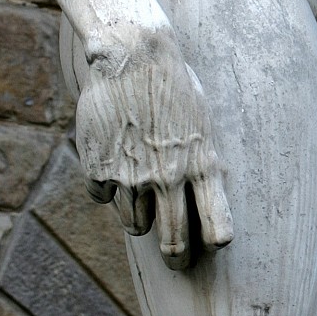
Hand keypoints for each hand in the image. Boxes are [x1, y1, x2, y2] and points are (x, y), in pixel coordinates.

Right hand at [75, 32, 232, 270]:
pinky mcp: (99, 171)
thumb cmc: (174, 86)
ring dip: (140, 215)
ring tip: (141, 186)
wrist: (132, 55)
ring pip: (136, 225)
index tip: (211, 247)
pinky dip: (107, 186)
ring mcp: (131, 178)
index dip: (214, 244)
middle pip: (174, 244)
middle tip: (176, 260)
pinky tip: (113, 157)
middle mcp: (169, 178)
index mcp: (203, 166)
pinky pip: (103, 198)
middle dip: (177, 258)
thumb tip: (198, 201)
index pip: (217, 229)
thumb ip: (201, 165)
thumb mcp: (202, 123)